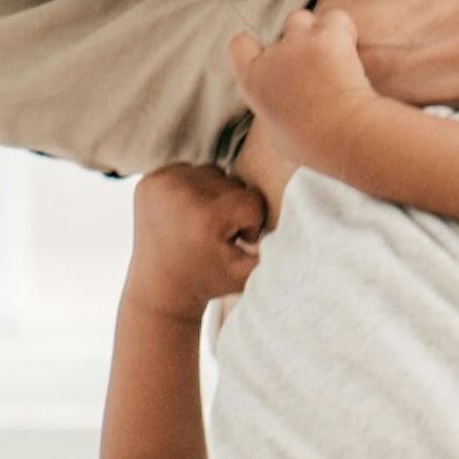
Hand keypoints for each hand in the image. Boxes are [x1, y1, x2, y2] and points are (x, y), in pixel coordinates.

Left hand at [122, 165, 266, 318]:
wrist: (159, 288)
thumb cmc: (210, 280)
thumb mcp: (248, 274)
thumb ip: (278, 253)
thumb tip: (311, 229)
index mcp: (204, 217)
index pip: (251, 202)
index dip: (249, 225)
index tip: (233, 244)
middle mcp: (179, 194)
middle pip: (231, 183)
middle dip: (231, 209)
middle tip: (215, 237)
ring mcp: (160, 184)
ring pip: (211, 173)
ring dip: (213, 196)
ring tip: (201, 224)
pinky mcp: (147, 180)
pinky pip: (187, 170)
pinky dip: (191, 189)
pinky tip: (184, 215)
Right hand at [224, 7, 391, 186]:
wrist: (346, 137)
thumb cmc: (315, 145)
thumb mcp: (279, 135)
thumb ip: (273, 110)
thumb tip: (280, 107)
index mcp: (254, 82)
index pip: (239, 46)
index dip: (256, 48)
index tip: (273, 59)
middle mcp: (273, 57)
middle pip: (281, 30)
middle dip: (298, 39)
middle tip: (318, 66)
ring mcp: (299, 43)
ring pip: (303, 17)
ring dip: (318, 30)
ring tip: (336, 56)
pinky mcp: (328, 37)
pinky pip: (337, 19)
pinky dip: (345, 30)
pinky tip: (351, 50)